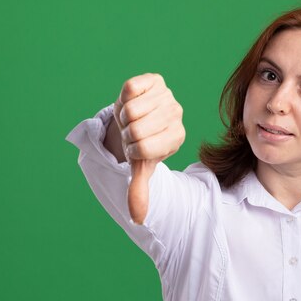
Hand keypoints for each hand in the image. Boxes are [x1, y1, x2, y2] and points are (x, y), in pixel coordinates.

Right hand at [113, 73, 185, 223]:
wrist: (136, 117)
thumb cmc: (140, 143)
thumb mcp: (140, 166)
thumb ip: (139, 190)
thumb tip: (138, 220)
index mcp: (176, 137)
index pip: (143, 148)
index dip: (131, 148)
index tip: (135, 146)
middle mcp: (177, 115)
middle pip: (136, 129)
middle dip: (126, 132)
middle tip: (132, 131)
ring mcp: (168, 96)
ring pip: (131, 109)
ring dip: (123, 116)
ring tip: (131, 118)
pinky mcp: (155, 80)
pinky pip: (130, 88)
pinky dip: (123, 97)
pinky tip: (131, 101)